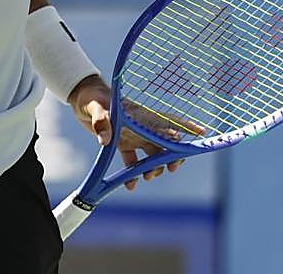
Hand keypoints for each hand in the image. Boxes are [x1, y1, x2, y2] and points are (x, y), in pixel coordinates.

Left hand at [67, 75, 184, 190]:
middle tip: (172, 168)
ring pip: (151, 154)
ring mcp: (132, 135)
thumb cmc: (92, 97)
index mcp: (140, 115)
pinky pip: (132, 161)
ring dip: (154, 167)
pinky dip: (132, 174)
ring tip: (148, 177)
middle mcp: (140, 126)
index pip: (167, 121)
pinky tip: (131, 185)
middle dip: (172, 156)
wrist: (80, 98)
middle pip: (164, 143)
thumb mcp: (95, 107)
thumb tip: (106, 140)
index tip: (203, 134)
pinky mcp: (121, 142)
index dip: (186, 127)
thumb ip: (101, 121)